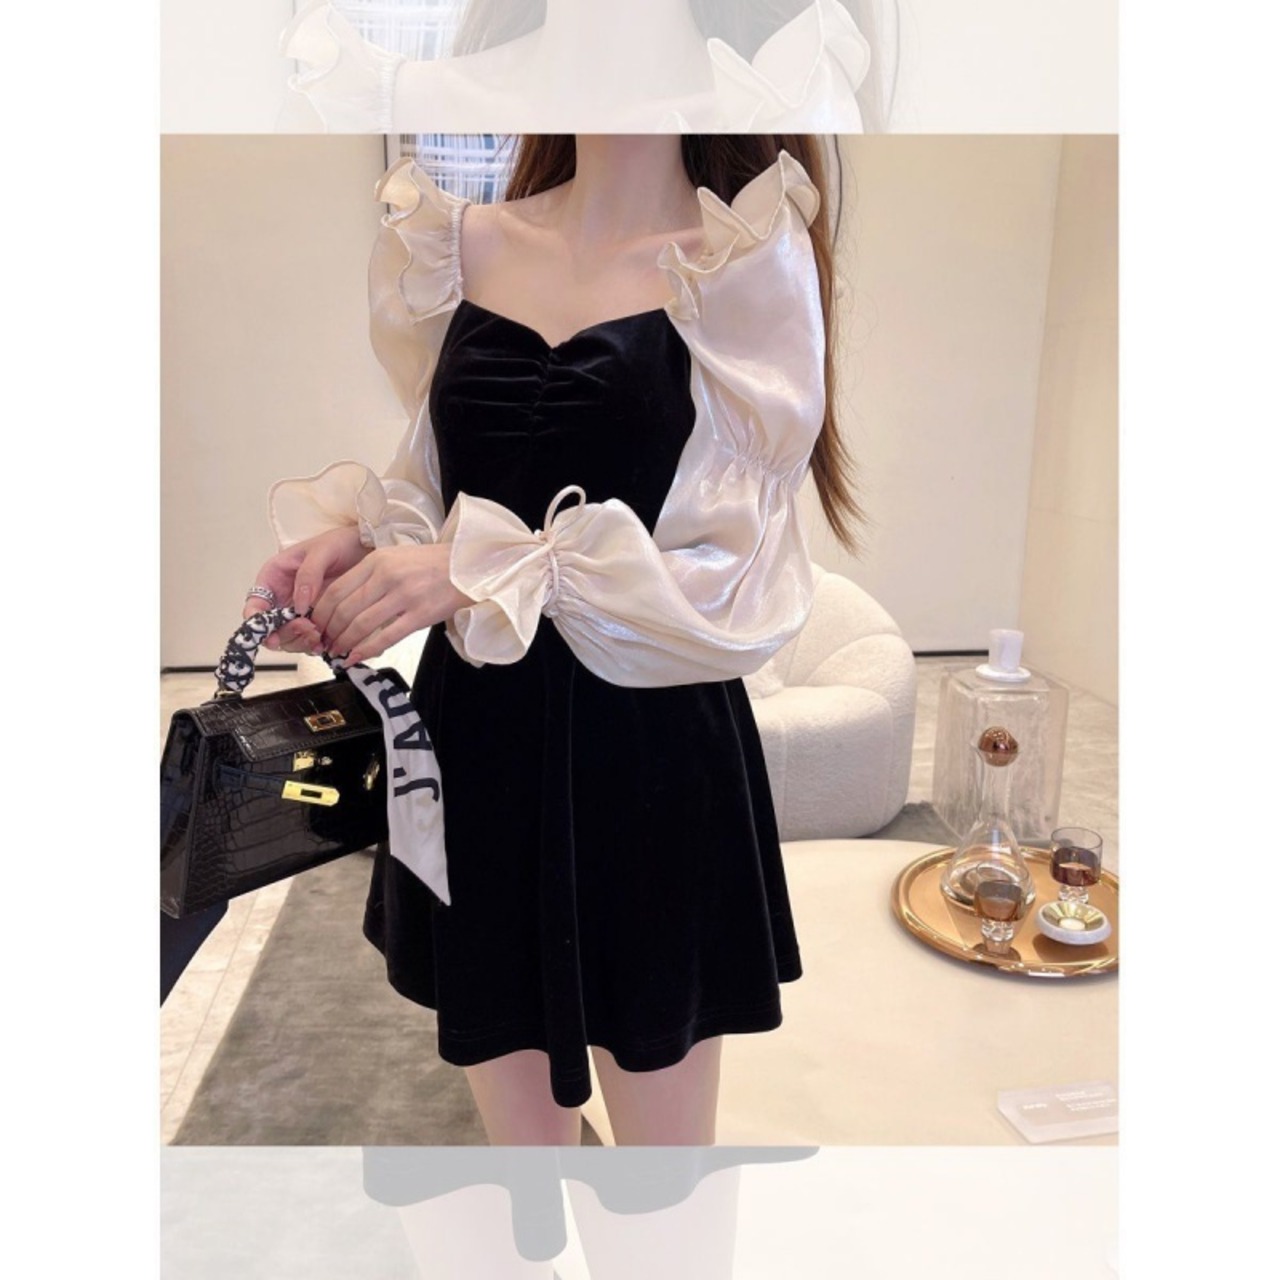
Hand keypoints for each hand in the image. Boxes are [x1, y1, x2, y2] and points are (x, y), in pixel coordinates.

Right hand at [242, 525, 368, 653]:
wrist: (363, 549)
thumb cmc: (338, 544)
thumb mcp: (321, 551)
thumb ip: (308, 575)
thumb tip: (299, 605)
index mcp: (273, 578)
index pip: (254, 605)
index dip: (256, 623)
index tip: (269, 634)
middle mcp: (281, 598)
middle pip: (270, 628)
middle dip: (285, 633)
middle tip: (307, 628)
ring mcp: (297, 612)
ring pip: (288, 638)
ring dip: (299, 642)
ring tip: (318, 635)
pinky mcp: (315, 621)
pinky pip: (307, 641)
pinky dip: (313, 645)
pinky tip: (324, 643)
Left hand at [309, 542, 475, 664]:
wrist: (468, 567)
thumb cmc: (430, 564)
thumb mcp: (394, 558)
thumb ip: (369, 576)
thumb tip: (342, 603)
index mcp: (376, 561)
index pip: (336, 590)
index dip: (321, 613)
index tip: (317, 625)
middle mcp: (387, 576)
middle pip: (345, 610)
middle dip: (330, 631)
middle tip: (325, 643)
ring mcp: (404, 596)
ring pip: (361, 625)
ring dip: (344, 643)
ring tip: (338, 652)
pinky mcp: (420, 615)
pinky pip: (385, 637)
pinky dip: (366, 650)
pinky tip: (356, 657)